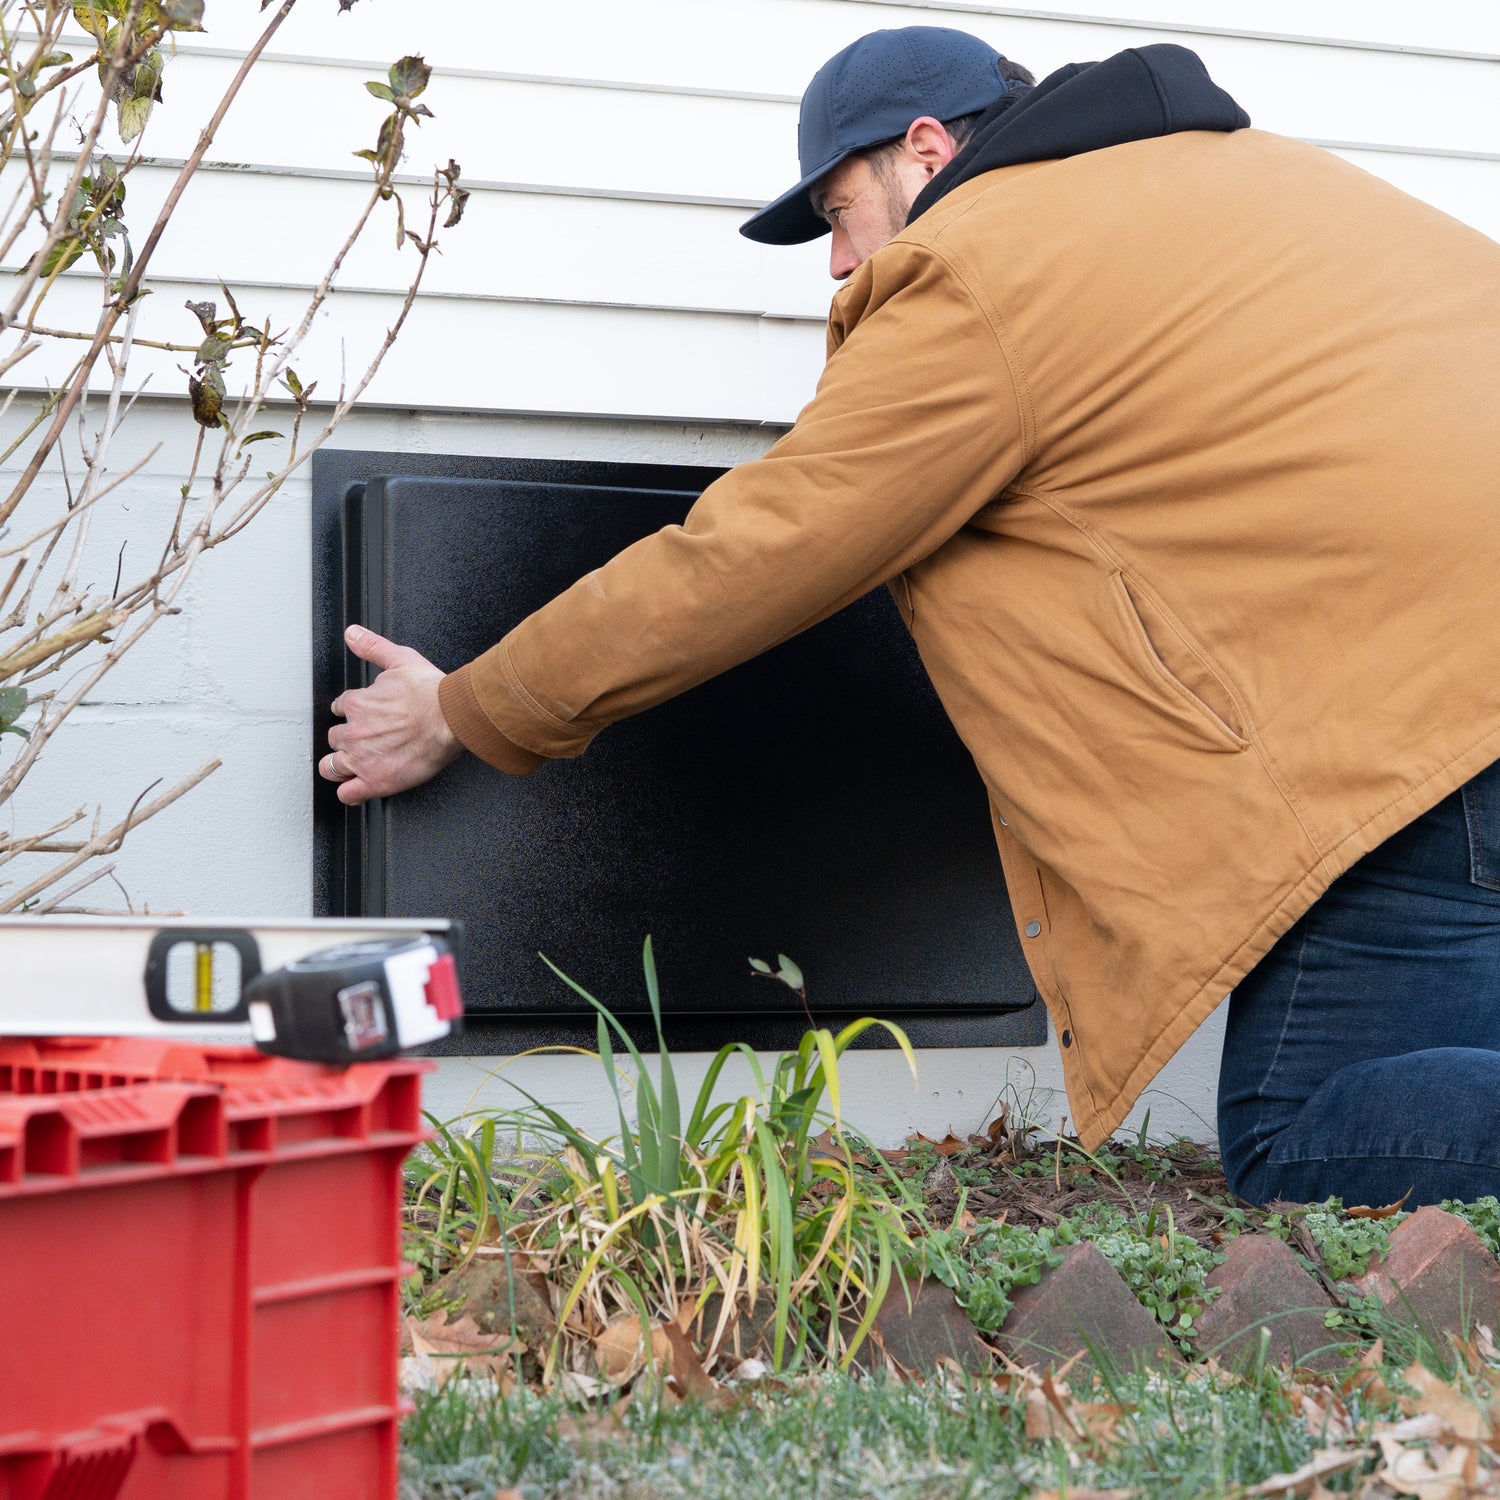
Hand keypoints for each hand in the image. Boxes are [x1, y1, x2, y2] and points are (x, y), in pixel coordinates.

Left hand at [321, 625, 462, 805]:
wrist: (453, 719)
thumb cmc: (432, 692)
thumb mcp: (401, 659)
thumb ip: (373, 647)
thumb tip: (352, 634)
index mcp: (357, 704)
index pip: (341, 709)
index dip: (352, 713)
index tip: (364, 717)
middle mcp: (353, 732)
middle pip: (334, 739)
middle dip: (346, 739)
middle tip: (365, 741)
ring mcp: (362, 759)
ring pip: (332, 767)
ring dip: (340, 766)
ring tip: (355, 765)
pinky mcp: (375, 781)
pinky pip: (348, 795)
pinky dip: (351, 793)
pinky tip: (358, 789)